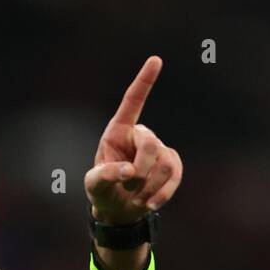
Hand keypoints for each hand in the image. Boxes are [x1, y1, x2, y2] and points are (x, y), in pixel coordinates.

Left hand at [85, 55, 183, 225]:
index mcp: (118, 131)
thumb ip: (105, 175)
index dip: (144, 82)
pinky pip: (175, 174)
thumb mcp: (94, 185)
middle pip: (150, 144)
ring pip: (164, 163)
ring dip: (148, 186)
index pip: (133, 102)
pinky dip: (163, 193)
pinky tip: (149, 203)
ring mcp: (159, 149)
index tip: (156, 60)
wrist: (118, 209)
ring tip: (135, 196)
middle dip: (141, 170)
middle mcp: (140, 135)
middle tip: (129, 187)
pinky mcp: (172, 164)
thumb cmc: (102, 191)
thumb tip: (129, 171)